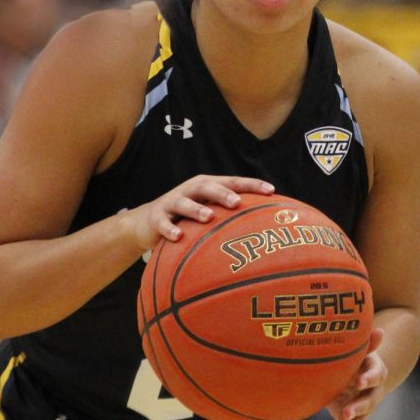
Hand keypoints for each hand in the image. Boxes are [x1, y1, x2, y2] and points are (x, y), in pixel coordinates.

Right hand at [122, 175, 274, 252]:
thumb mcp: (208, 210)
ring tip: (208, 217)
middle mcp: (191, 190)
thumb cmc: (188, 217)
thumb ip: (230, 214)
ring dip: (196, 209)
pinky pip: (163, 223)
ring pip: (184, 203)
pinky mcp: (157, 217)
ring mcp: (172, 202)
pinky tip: (178, 236)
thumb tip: (265, 226)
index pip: (232, 182)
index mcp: (207, 186)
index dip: (251, 185)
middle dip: (223, 193)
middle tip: (237, 203)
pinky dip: (170, 229)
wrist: (147, 222)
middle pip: (208, 187)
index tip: (271, 190)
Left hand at [325, 328, 386, 419]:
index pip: (376, 376)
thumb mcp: (360, 350)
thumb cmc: (357, 358)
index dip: (368, 379)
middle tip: (347, 413)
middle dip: (358, 407)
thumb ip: (368, 343)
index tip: (359, 382)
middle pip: (369, 401)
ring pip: (360, 419)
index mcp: (375, 373)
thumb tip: (379, 331)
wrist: (358, 373)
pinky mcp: (352, 417)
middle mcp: (372, 392)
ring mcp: (363, 407)